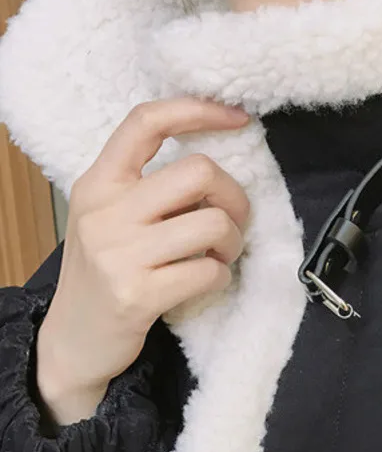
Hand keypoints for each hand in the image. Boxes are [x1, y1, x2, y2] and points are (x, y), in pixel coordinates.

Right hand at [36, 97, 251, 423]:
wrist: (73, 341)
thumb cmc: (103, 273)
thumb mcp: (109, 219)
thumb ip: (148, 190)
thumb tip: (217, 171)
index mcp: (98, 183)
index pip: (146, 122)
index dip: (199, 111)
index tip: (239, 119)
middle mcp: (105, 212)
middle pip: (200, 171)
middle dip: (234, 197)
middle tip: (231, 222)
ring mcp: (119, 254)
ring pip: (213, 223)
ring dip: (232, 242)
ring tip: (219, 256)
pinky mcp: (138, 295)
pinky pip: (210, 271)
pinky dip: (221, 277)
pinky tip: (206, 281)